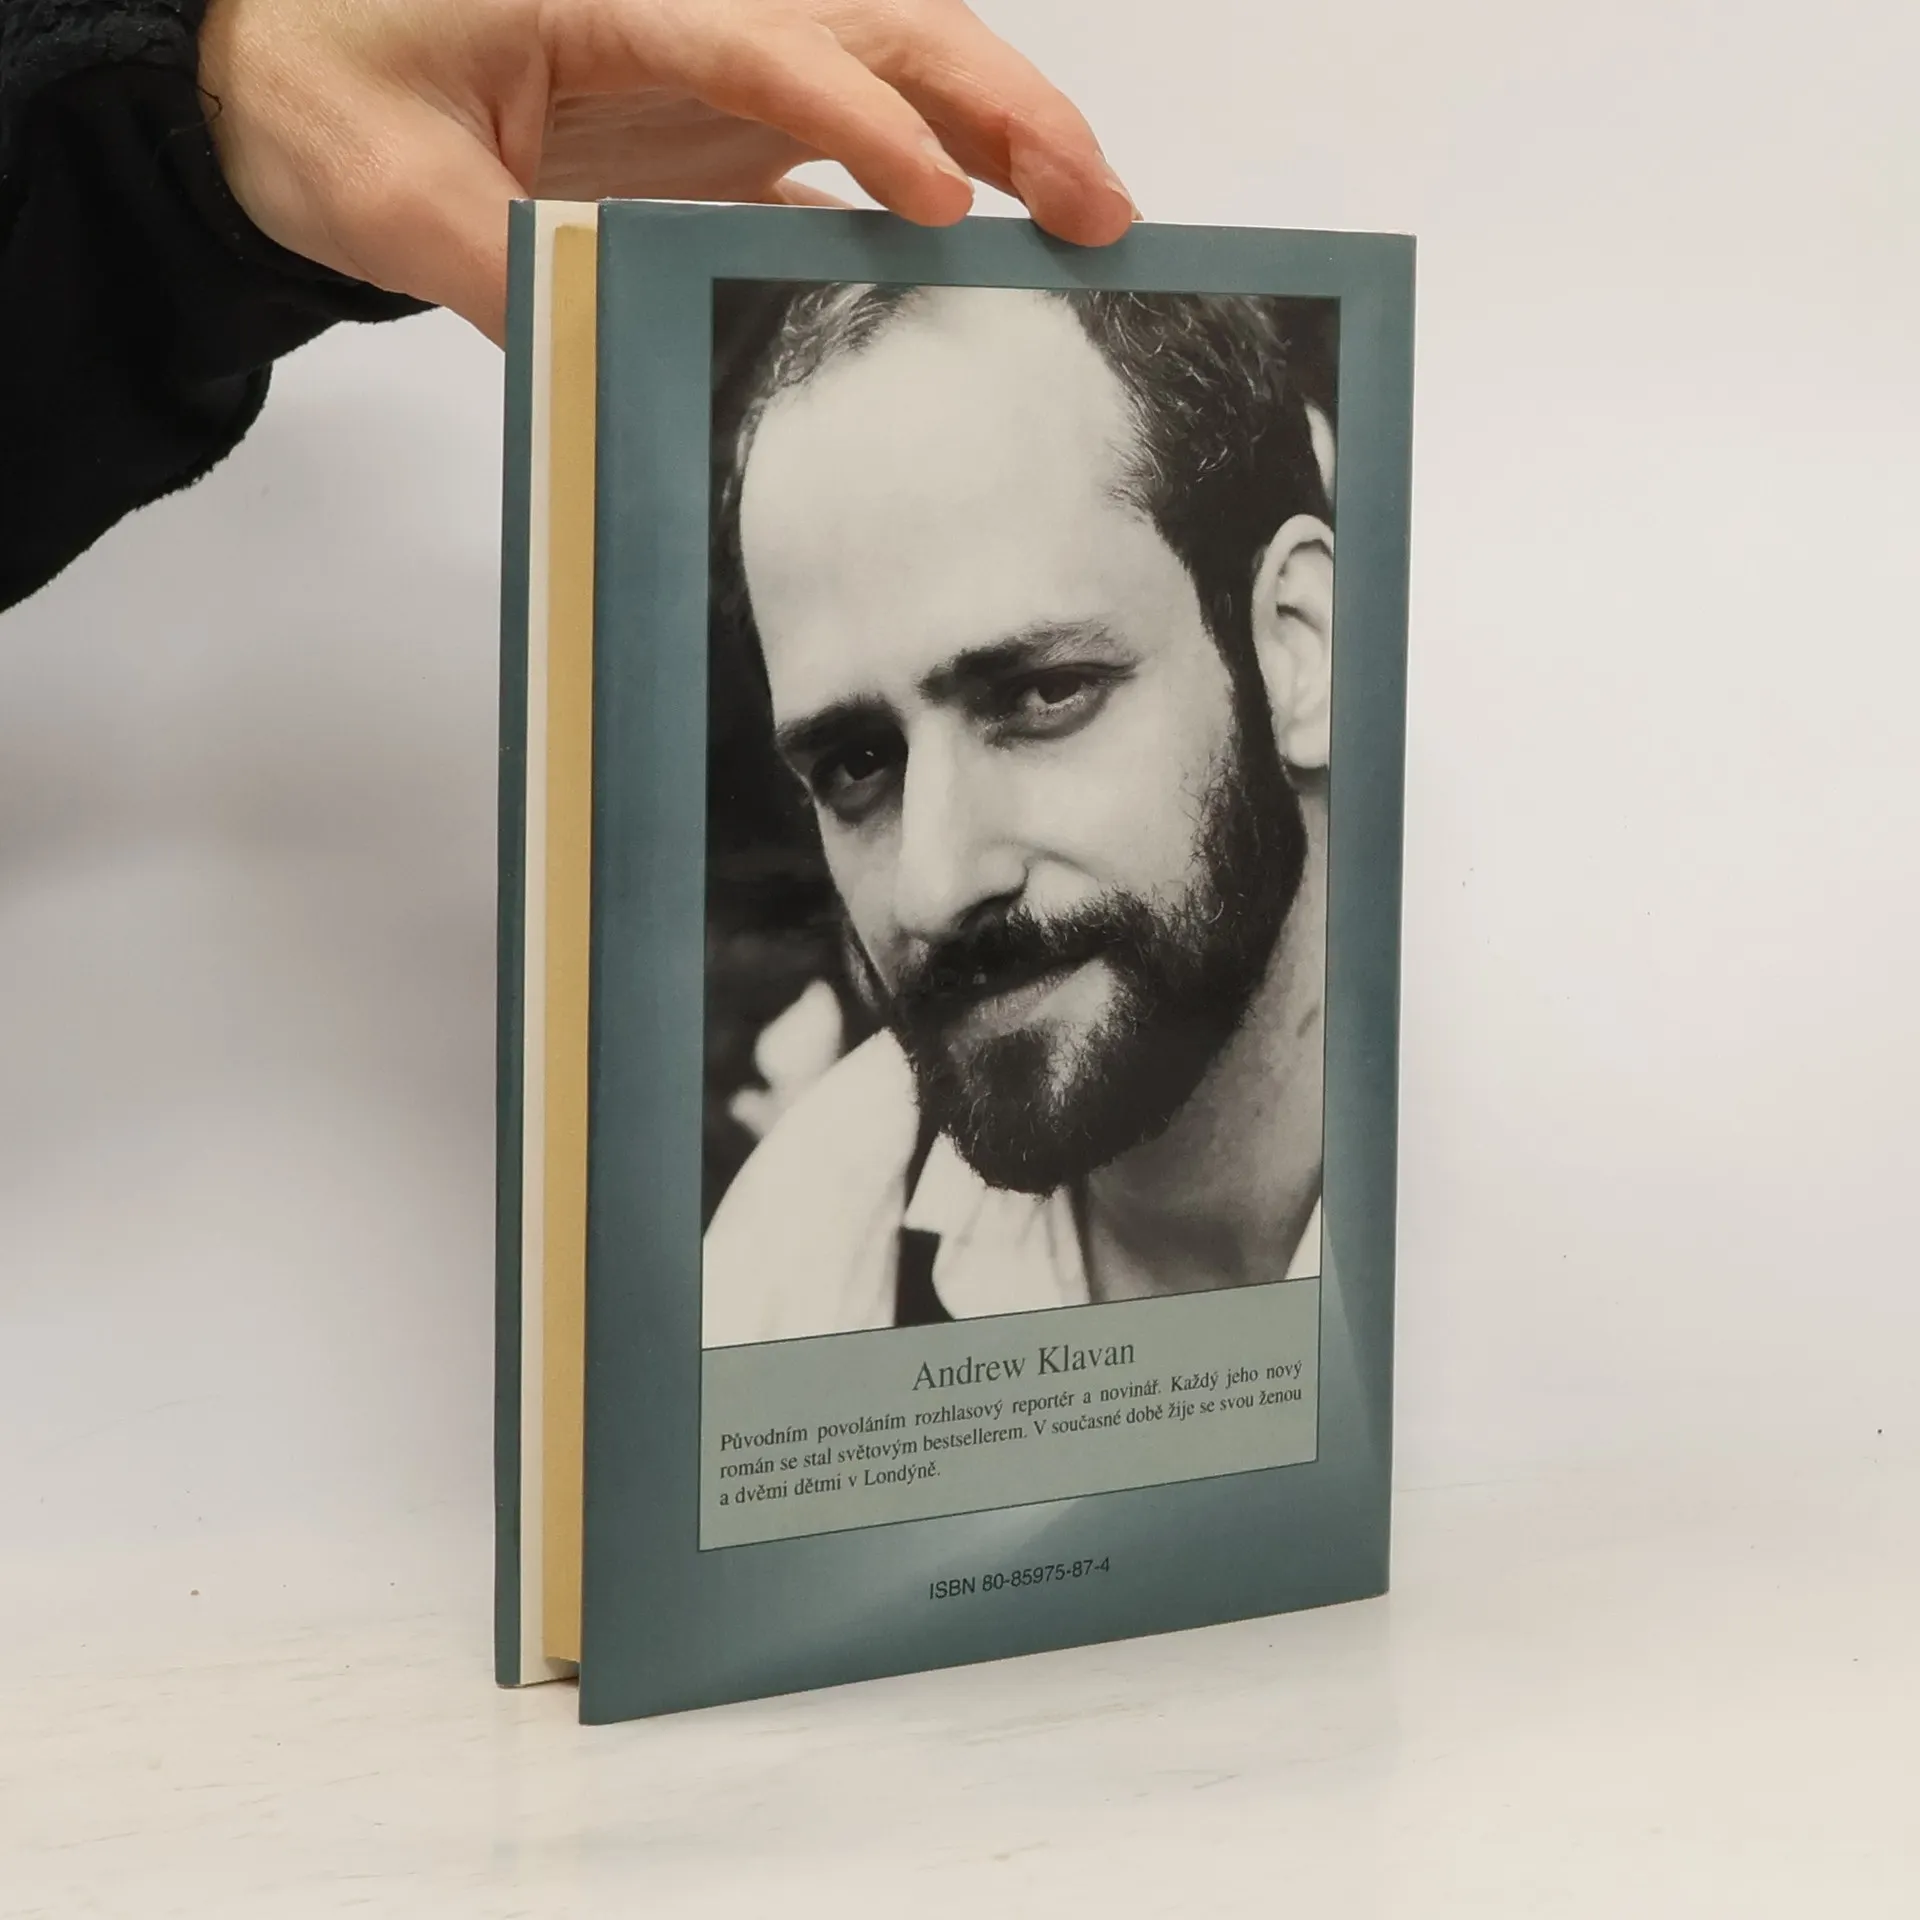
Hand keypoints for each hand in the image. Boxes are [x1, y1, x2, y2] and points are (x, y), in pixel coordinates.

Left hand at [196, 0, 1136, 343]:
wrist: (273, 61)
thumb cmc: (312, 88)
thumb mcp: (388, 192)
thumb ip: (509, 269)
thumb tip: (622, 355)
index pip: (773, 48)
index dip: (867, 124)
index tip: (943, 208)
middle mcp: (688, 9)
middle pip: (885, 28)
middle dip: (1004, 109)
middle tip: (1097, 205)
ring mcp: (711, 62)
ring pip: (893, 69)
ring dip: (998, 135)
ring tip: (1086, 216)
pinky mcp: (714, 118)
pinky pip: (846, 140)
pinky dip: (928, 183)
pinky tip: (982, 246)